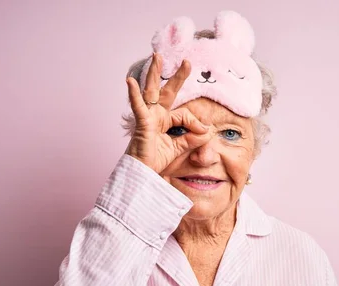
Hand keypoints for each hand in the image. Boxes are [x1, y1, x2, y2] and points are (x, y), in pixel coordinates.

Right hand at [124, 53, 211, 173]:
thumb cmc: (156, 160)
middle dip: (177, 77)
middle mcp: (155, 115)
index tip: (205, 132)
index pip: (184, 115)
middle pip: (167, 92)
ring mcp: (147, 117)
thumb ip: (193, 138)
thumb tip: (208, 130)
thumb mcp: (180, 148)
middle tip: (186, 61)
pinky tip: (130, 81)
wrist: (143, 174)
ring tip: (157, 57)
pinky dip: (134, 94)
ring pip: (151, 91)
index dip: (196, 123)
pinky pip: (138, 106)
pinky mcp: (141, 123)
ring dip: (155, 73)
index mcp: (164, 121)